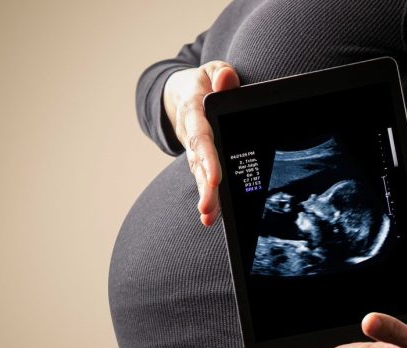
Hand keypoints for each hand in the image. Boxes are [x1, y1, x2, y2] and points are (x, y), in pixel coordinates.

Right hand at [163, 61, 240, 225]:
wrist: (179, 93)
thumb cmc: (204, 82)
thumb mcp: (211, 70)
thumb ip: (221, 73)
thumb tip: (226, 80)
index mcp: (193, 109)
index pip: (201, 135)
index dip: (207, 157)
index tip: (216, 177)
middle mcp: (190, 133)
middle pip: (198, 161)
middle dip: (204, 185)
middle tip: (208, 208)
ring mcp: (193, 148)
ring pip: (199, 174)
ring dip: (204, 196)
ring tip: (208, 217)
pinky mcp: (199, 159)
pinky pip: (203, 178)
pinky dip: (207, 196)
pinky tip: (211, 217)